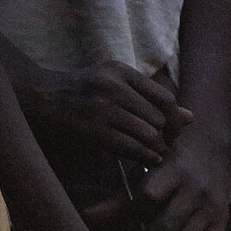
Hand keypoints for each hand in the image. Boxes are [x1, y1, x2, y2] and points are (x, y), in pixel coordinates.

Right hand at [27, 61, 184, 164]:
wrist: (39, 96)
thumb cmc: (84, 92)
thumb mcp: (115, 84)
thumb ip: (151, 98)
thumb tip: (191, 117)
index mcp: (119, 70)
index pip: (165, 99)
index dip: (173, 119)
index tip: (169, 129)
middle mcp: (112, 85)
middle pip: (159, 119)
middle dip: (165, 136)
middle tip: (163, 145)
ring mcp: (101, 107)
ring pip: (149, 134)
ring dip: (157, 149)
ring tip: (156, 153)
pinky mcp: (93, 129)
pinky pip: (132, 148)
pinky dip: (145, 157)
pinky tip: (147, 160)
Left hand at [122, 125, 230, 230]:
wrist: (213, 144)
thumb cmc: (171, 156)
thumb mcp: (147, 169)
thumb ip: (122, 196)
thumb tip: (87, 217)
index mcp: (174, 171)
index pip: (149, 196)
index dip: (129, 215)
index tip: (114, 228)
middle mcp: (195, 190)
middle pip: (168, 223)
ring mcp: (212, 207)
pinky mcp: (223, 220)